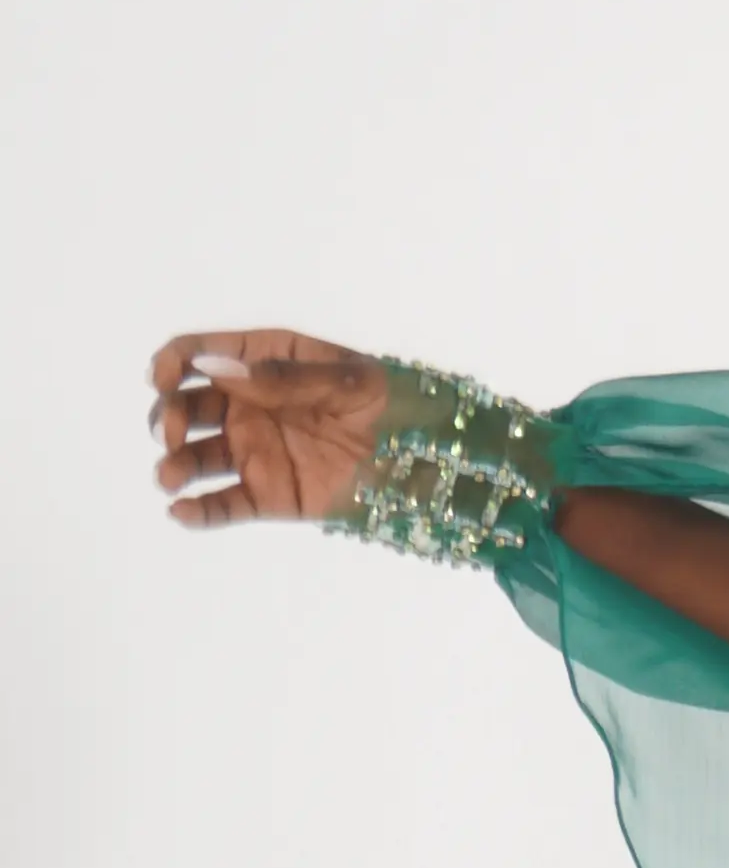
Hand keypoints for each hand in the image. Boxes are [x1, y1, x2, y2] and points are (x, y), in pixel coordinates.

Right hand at [148, 328, 395, 529]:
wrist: (425, 457)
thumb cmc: (390, 402)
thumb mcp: (347, 379)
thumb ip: (284, 378)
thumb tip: (216, 370)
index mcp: (262, 362)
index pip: (198, 355)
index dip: (172, 364)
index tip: (163, 380)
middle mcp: (247, 405)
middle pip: (187, 407)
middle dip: (169, 418)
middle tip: (174, 435)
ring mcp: (254, 452)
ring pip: (198, 458)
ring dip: (173, 466)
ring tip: (168, 477)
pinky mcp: (268, 495)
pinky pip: (225, 505)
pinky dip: (198, 512)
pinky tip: (181, 513)